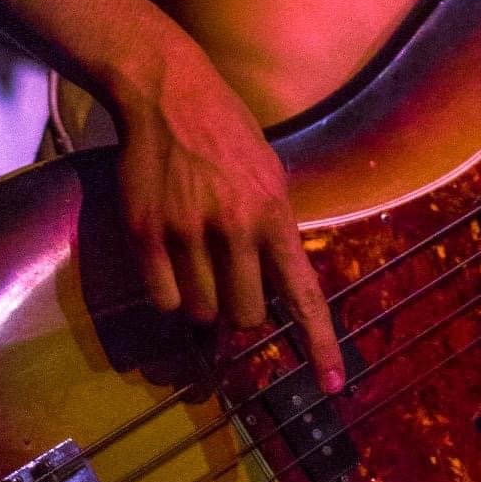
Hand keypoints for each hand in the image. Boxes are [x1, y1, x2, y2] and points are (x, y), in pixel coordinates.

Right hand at [110, 40, 344, 392]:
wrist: (168, 94)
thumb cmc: (226, 134)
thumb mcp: (270, 174)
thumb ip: (275, 227)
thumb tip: (280, 282)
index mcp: (275, 214)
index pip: (304, 294)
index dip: (319, 345)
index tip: (333, 387)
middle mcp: (235, 228)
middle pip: (246, 317)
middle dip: (241, 313)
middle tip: (231, 283)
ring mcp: (188, 232)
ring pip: (203, 313)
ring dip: (203, 304)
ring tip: (197, 263)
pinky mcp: (147, 234)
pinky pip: (164, 299)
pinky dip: (169, 294)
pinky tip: (170, 260)